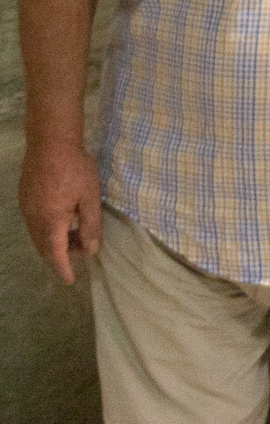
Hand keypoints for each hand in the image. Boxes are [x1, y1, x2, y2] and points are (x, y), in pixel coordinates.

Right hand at [19, 141, 101, 283]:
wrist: (50, 143)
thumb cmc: (75, 169)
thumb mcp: (90, 198)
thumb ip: (91, 225)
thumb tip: (91, 250)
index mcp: (51, 221)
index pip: (55, 255)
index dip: (63, 269)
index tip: (70, 280)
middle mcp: (34, 219)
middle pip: (44, 247)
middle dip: (59, 255)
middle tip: (79, 252)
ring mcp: (26, 209)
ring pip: (37, 236)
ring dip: (53, 242)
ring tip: (74, 235)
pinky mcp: (24, 199)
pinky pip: (33, 223)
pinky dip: (46, 230)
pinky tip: (61, 219)